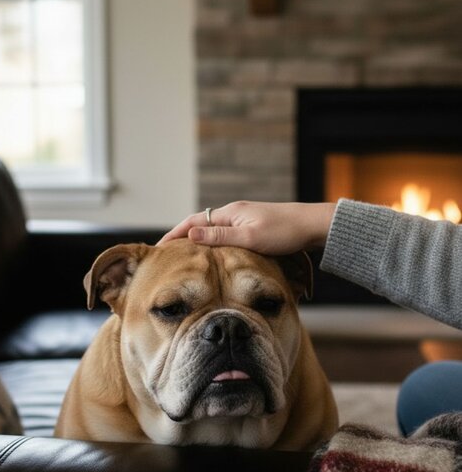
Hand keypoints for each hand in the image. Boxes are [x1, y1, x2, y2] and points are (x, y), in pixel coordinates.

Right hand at [157, 201, 335, 254]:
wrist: (314, 225)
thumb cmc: (285, 232)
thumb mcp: (251, 237)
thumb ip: (220, 236)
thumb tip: (191, 234)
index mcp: (230, 213)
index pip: (193, 222)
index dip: (174, 235)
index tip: (158, 248)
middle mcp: (234, 213)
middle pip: (200, 225)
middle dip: (182, 238)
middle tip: (165, 255)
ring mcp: (244, 220)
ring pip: (213, 231)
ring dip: (197, 241)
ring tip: (184, 258)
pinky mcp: (253, 228)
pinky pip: (225, 236)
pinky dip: (213, 244)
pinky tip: (213, 256)